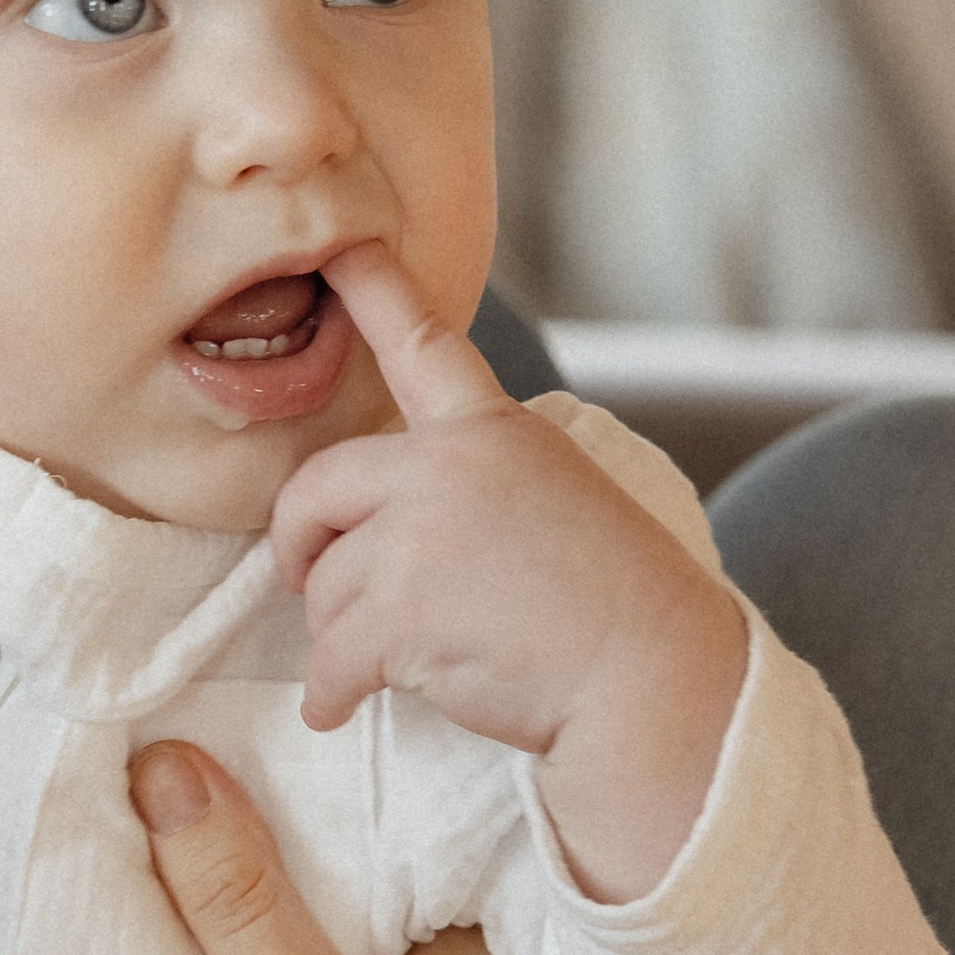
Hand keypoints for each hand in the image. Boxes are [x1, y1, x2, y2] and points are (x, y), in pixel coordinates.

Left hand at [272, 243, 747, 903]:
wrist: (653, 677)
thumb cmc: (613, 608)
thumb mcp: (558, 498)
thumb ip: (476, 483)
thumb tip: (386, 523)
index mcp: (494, 430)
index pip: (423, 345)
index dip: (374, 292)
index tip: (341, 246)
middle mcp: (448, 466)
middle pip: (317, 489)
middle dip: (302, 547)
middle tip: (310, 584)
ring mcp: (421, 534)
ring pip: (324, 587)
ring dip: (342, 636)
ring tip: (400, 662)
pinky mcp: (403, 610)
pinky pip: (330, 656)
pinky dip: (331, 694)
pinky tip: (341, 709)